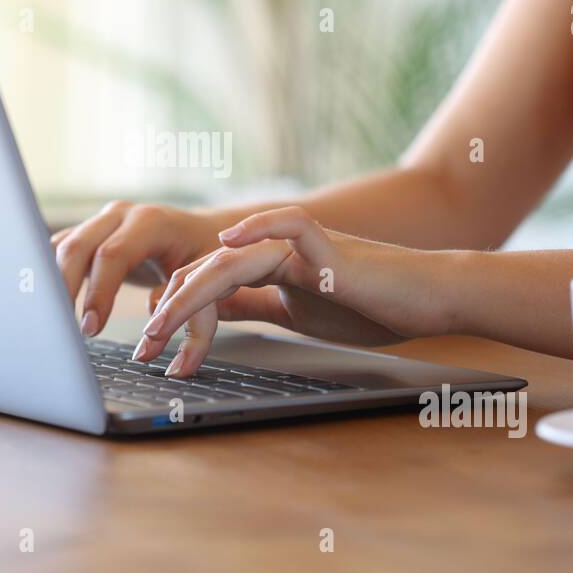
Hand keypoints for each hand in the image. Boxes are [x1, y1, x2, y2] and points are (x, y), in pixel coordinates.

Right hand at [51, 200, 225, 335]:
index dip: (98, 292)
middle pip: (78, 246)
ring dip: (53, 283)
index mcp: (151, 222)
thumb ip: (178, 296)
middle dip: (64, 289)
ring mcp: (102, 222)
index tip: (91, 328)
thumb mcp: (205, 276)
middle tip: (63, 329)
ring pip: (63, 247)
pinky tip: (48, 305)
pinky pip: (61, 251)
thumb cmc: (206, 256)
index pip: (113, 254)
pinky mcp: (90, 234)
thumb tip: (151, 320)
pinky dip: (52, 276)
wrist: (199, 234)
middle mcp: (121, 216)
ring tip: (50, 321)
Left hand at [132, 206, 446, 376]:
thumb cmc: (372, 306)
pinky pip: (290, 226)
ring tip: (161, 325)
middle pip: (206, 271)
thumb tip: (216, 313)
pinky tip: (229, 242)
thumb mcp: (296, 312)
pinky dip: (260, 227)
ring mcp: (301, 247)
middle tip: (143, 346)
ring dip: (190, 293)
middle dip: (169, 309)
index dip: (173, 309)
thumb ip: (257, 304)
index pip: (205, 281)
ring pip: (231, 259)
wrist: (429, 298)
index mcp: (266, 267)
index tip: (150, 345)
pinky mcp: (330, 249)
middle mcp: (276, 250)